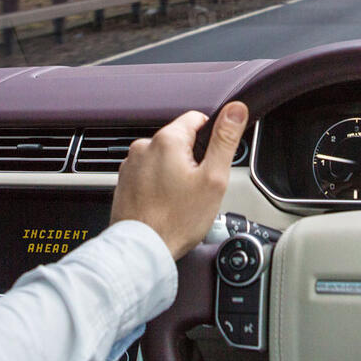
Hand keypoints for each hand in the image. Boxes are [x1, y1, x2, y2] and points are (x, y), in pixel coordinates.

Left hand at [110, 102, 248, 258]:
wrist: (143, 251)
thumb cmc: (177, 220)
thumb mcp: (213, 178)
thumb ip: (225, 140)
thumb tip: (236, 110)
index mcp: (167, 140)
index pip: (197, 119)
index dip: (211, 139)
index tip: (211, 162)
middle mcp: (144, 147)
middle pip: (180, 140)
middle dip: (192, 159)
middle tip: (197, 187)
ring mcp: (131, 165)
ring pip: (163, 158)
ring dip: (173, 172)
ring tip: (179, 199)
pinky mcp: (124, 181)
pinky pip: (148, 174)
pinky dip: (158, 184)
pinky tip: (164, 204)